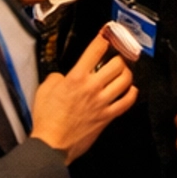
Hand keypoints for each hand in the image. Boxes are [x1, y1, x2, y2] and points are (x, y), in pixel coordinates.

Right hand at [28, 32, 136, 160]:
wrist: (50, 146)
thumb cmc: (47, 120)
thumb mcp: (45, 89)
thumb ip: (56, 77)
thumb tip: (63, 76)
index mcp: (76, 77)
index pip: (96, 48)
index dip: (105, 36)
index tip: (108, 32)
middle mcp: (92, 87)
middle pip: (117, 63)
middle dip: (118, 56)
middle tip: (117, 55)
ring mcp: (101, 102)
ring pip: (125, 80)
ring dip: (126, 73)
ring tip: (123, 71)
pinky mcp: (106, 117)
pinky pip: (126, 102)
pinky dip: (131, 93)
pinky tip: (130, 90)